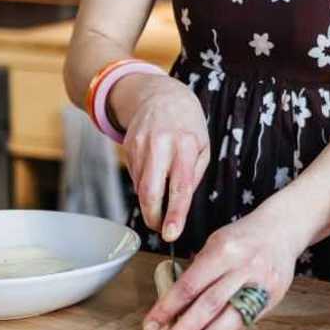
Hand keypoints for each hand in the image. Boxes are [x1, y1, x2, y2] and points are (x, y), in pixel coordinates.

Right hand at [112, 73, 208, 241]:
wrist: (159, 95)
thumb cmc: (188, 124)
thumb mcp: (202, 146)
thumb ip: (194, 174)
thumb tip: (182, 202)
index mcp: (184, 146)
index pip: (180, 186)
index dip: (174, 213)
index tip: (170, 234)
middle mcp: (159, 146)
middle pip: (150, 191)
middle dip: (153, 217)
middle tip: (160, 229)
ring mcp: (140, 146)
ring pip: (140, 187)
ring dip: (149, 202)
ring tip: (161, 203)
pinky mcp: (127, 148)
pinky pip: (135, 176)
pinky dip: (144, 184)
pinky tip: (154, 176)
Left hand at [143, 208, 300, 329]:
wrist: (284, 228)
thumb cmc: (244, 237)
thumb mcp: (216, 243)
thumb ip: (200, 271)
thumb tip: (176, 304)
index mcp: (223, 250)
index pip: (190, 284)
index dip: (168, 307)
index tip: (151, 325)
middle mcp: (243, 266)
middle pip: (210, 303)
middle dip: (186, 329)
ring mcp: (261, 283)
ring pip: (231, 316)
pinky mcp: (274, 296)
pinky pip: (247, 319)